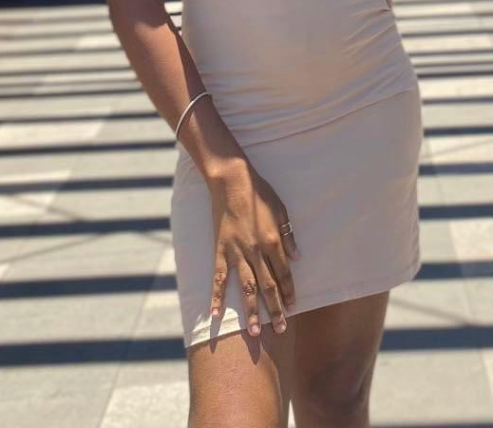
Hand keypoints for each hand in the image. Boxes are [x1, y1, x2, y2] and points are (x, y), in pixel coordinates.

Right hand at [208, 161, 299, 337]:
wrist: (231, 181)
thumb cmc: (259, 192)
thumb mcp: (281, 210)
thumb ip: (289, 235)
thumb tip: (297, 258)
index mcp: (273, 242)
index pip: (284, 274)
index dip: (289, 292)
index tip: (293, 307)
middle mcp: (256, 251)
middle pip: (268, 286)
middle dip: (275, 310)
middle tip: (280, 330)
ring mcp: (237, 252)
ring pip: (246, 287)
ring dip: (251, 311)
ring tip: (254, 332)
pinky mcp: (220, 249)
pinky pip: (220, 277)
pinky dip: (217, 296)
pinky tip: (216, 313)